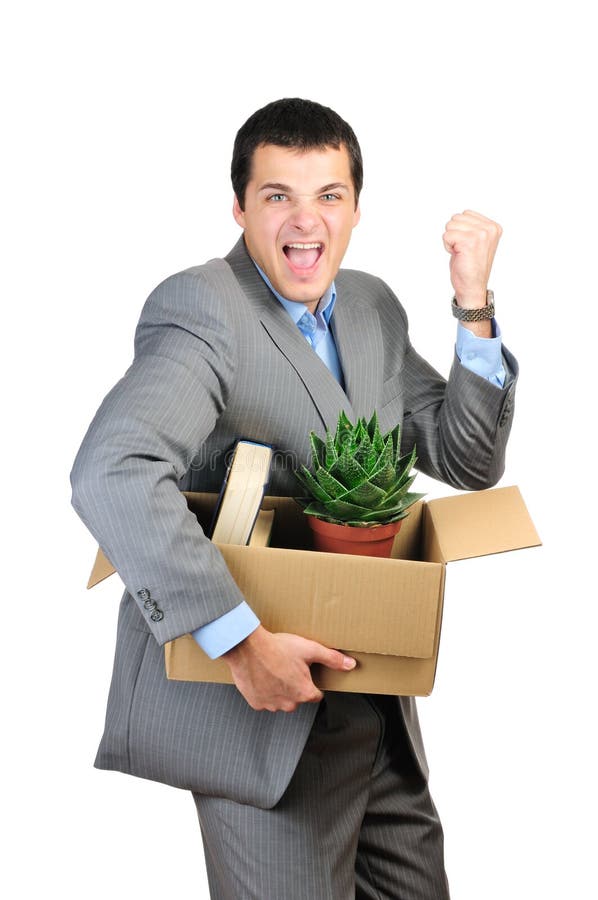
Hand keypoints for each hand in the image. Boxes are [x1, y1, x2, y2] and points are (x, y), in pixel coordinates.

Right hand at [222, 624, 355, 711]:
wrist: (247, 647)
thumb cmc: (278, 647)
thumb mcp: (309, 649)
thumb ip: (332, 659)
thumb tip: (351, 665)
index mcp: (304, 693)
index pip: (315, 695)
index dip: (311, 682)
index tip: (304, 671)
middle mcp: (288, 704)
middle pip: (298, 699)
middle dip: (294, 686)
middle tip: (287, 667)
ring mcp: (271, 705)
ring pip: (280, 701)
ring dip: (279, 690)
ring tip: (274, 670)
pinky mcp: (255, 703)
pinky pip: (264, 700)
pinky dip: (264, 691)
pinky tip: (262, 676)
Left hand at [443, 210, 501, 307]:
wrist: (472, 287)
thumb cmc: (472, 267)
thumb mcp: (478, 241)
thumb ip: (474, 226)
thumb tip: (461, 215)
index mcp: (494, 227)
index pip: (465, 214)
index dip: (461, 230)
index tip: (468, 245)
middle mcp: (489, 229)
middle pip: (456, 218)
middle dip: (454, 234)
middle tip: (463, 250)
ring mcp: (480, 234)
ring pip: (450, 225)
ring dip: (451, 240)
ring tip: (461, 252)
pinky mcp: (469, 242)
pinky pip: (446, 235)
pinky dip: (448, 246)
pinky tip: (457, 255)